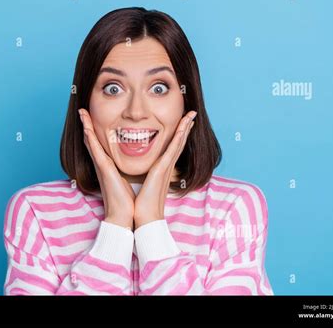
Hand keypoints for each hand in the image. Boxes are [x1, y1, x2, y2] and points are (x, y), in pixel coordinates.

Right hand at [78, 108, 135, 229]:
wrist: (124, 215)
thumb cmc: (127, 200)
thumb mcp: (126, 180)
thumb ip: (125, 171)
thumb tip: (130, 165)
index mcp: (108, 166)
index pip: (99, 144)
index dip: (94, 130)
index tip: (91, 117)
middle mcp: (102, 164)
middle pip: (91, 140)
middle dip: (86, 124)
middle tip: (82, 110)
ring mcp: (101, 166)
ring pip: (90, 141)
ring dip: (85, 125)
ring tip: (82, 112)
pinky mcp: (103, 169)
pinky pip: (95, 150)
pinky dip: (90, 137)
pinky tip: (86, 127)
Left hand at [133, 111, 196, 228]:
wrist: (144, 217)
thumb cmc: (141, 204)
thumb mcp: (143, 184)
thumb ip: (144, 175)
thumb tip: (141, 170)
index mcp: (161, 170)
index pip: (171, 148)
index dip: (178, 135)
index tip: (182, 124)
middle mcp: (167, 167)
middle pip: (178, 143)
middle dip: (185, 128)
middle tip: (191, 115)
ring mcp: (166, 167)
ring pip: (178, 143)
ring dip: (185, 128)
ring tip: (191, 115)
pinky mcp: (163, 169)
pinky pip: (173, 149)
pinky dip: (179, 137)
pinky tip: (183, 127)